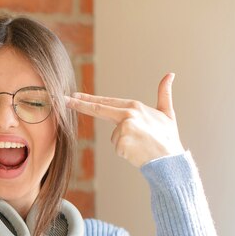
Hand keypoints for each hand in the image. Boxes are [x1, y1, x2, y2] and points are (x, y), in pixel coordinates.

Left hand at [65, 73, 184, 167]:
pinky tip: (137, 151)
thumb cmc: (167, 138)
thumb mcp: (167, 113)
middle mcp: (128, 114)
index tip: (74, 96)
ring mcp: (124, 128)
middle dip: (79, 104)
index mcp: (134, 106)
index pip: (106, 101)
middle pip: (98, 109)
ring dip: (124, 143)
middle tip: (64, 100)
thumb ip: (164, 94)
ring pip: (114, 136)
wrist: (170, 160)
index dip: (88, 99)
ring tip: (140, 144)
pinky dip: (126, 152)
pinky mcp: (121, 143)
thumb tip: (170, 74)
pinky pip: (117, 148)